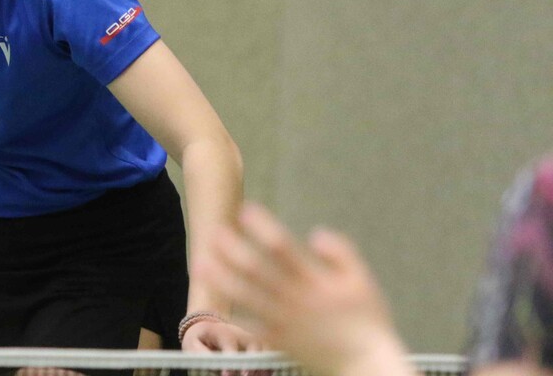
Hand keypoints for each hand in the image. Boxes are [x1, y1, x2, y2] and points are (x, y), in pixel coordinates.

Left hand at [195, 204, 414, 375]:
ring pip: (246, 297)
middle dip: (233, 249)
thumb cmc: (368, 321)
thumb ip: (341, 252)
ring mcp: (285, 322)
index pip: (283, 247)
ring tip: (200, 262)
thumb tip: (315, 233)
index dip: (262, 227)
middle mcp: (295, 299)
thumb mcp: (363, 281)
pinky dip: (232, 314)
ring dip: (222, 277)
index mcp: (315, 281)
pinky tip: (214, 301)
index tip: (245, 210)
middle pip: (257, 270)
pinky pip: (250, 327)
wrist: (368, 367)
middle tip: (213, 231)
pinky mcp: (280, 343)